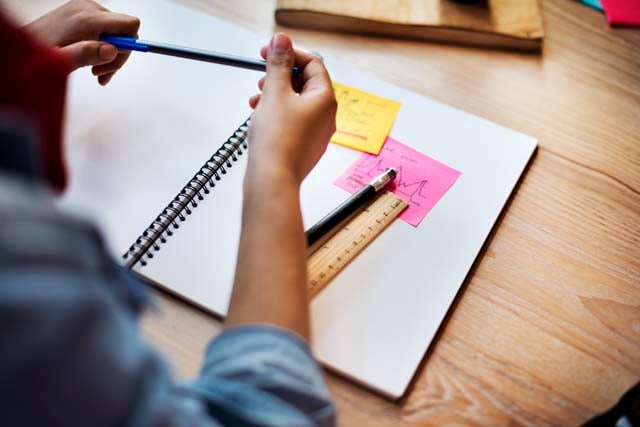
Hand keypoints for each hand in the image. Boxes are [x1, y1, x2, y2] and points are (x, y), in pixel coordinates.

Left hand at [25, 0, 139, 84]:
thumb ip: (87, 53)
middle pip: (125, 31)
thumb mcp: (63, 61)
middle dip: (118, 56)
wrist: (21, 47)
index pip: (130, 24)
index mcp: (87, 18)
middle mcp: (89, 8)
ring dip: (110, 55)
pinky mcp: (83, 13)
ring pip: (117, 33)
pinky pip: (106, 30)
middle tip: (101, 74)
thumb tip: (113, 49)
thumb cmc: (38, 56)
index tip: (116, 62)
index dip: (129, 45)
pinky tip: (91, 61)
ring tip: (94, 71)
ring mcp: (86, 8)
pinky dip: (103, 48)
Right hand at [247, 33, 336, 183]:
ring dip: (275, 94)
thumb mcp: (275, 92)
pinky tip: (260, 117)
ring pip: (296, 102)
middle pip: (305, 83)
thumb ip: (278, 64)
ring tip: (257, 99)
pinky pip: (293, 121)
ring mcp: (316, 133)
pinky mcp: (304, 145)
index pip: (313, 64)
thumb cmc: (277, 141)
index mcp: (325, 100)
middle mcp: (326, 116)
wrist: (273, 179)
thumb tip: (282, 41)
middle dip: (281, 76)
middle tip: (262, 75)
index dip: (290, 54)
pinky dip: (277, 113)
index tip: (269, 51)